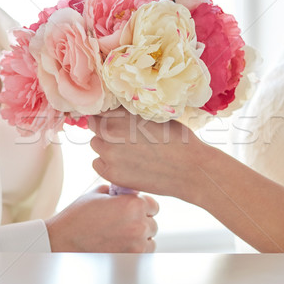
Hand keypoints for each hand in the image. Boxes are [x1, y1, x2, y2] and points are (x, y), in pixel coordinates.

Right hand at [45, 185, 158, 252]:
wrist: (62, 241)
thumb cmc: (78, 216)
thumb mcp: (99, 194)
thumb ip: (120, 192)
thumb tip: (131, 191)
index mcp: (133, 205)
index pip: (153, 205)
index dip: (142, 206)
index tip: (132, 210)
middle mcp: (138, 225)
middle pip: (153, 223)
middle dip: (141, 222)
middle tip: (123, 223)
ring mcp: (136, 245)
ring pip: (150, 240)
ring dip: (140, 238)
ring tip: (120, 236)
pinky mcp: (130, 260)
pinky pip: (143, 254)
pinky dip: (135, 251)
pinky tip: (119, 245)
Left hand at [88, 108, 211, 201]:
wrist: (189, 169)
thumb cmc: (178, 140)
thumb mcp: (154, 116)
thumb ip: (131, 114)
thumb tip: (117, 111)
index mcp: (122, 114)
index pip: (100, 110)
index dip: (106, 115)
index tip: (114, 120)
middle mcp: (111, 132)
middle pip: (94, 126)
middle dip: (104, 130)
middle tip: (122, 137)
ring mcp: (109, 154)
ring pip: (95, 145)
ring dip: (105, 146)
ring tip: (125, 152)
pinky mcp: (112, 173)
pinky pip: (98, 164)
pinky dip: (106, 163)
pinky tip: (123, 164)